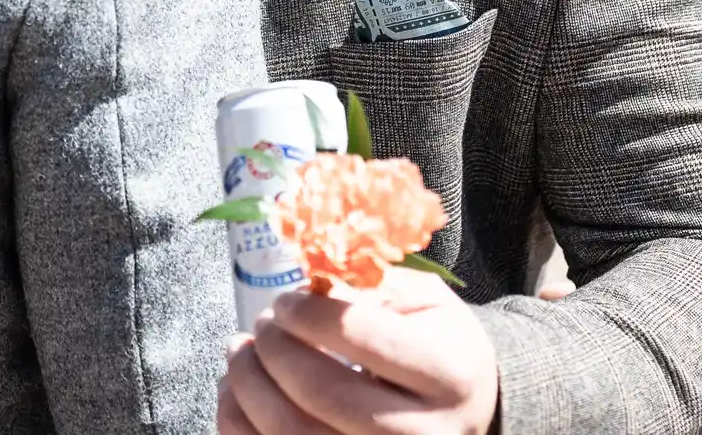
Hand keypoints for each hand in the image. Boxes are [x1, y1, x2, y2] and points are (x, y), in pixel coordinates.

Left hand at [220, 269, 498, 434]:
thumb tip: (303, 283)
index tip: (286, 300)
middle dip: (273, 348)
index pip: (359, 335)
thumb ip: (367, 281)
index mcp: (448, 373)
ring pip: (291, 433)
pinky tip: (238, 392)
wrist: (464, 412)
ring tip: (242, 352)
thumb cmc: (435, 345)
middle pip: (321, 393)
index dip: (307, 312)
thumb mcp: (421, 300)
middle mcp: (424, 432)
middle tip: (262, 324)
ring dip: (247, 385)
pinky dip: (239, 421)